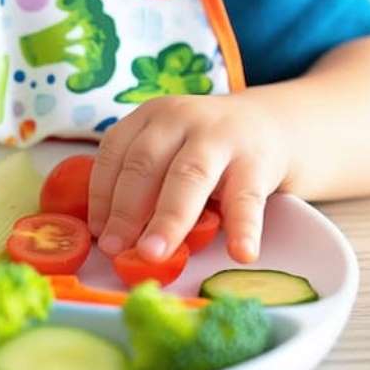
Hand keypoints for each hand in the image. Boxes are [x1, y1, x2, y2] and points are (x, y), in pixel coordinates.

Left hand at [87, 94, 290, 263]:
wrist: (272, 123)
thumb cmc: (204, 149)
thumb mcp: (169, 149)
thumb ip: (145, 182)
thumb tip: (113, 237)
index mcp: (150, 117)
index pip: (114, 152)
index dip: (101, 193)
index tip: (96, 232)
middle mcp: (181, 119)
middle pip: (146, 164)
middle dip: (126, 210)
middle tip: (113, 248)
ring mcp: (221, 137)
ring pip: (189, 177)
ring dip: (168, 219)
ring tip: (154, 253)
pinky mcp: (257, 161)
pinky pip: (247, 197)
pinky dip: (244, 227)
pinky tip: (240, 252)